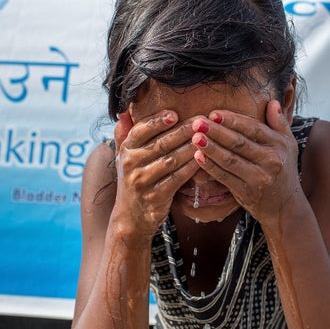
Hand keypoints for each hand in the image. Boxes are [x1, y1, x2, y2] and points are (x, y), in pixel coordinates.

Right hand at [113, 110, 198, 236]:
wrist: (131, 217)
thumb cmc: (132, 180)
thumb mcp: (123, 157)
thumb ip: (124, 134)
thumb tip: (124, 111)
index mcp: (125, 150)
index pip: (140, 131)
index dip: (157, 121)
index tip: (174, 113)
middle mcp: (131, 165)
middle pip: (160, 143)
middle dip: (182, 131)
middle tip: (200, 121)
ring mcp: (142, 181)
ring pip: (171, 160)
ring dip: (190, 148)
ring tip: (206, 137)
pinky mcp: (156, 196)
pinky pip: (177, 178)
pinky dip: (191, 167)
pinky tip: (203, 159)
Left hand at [190, 99, 300, 223]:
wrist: (285, 205)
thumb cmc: (283, 170)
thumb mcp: (288, 145)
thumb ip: (279, 123)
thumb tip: (271, 101)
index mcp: (279, 145)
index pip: (253, 129)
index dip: (232, 120)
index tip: (214, 113)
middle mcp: (271, 161)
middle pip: (239, 143)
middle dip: (216, 131)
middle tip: (197, 122)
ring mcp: (258, 178)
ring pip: (230, 160)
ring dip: (211, 148)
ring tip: (195, 137)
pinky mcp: (246, 192)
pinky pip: (225, 177)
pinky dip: (211, 167)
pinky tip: (198, 156)